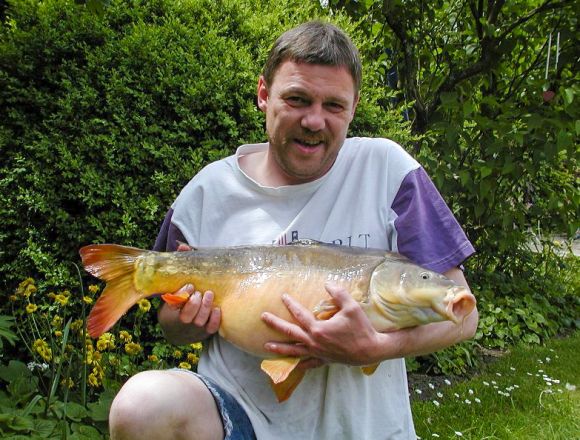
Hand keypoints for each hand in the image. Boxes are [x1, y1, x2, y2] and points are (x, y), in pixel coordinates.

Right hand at [158, 243, 220, 341]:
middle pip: (187, 316)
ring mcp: (195, 326)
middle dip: (194, 304)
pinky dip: (215, 320)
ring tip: (209, 295)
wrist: (180, 327)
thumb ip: (181, 266)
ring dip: (205, 309)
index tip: (189, 285)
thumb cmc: (181, 299)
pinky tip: (218, 309)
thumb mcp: (176, 285)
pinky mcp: (206, 330)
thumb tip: (182, 246)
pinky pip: (211, 328)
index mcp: (172, 308)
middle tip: (200, 292)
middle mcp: (183, 319)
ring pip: (200, 321)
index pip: (174, 304)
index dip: (182, 296)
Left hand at [261, 283, 381, 365]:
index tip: (283, 296)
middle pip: (290, 333)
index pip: (300, 314)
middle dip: (275, 325)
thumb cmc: (361, 328)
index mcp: (318, 329)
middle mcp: (314, 342)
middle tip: (263, 317)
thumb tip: (327, 284)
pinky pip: (308, 364)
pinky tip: (294, 365)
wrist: (371, 350)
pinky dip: (300, 364)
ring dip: (280, 349)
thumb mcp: (352, 307)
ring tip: (266, 347)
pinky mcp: (324, 361)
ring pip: (294, 351)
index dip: (290, 304)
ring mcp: (318, 353)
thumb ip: (338, 294)